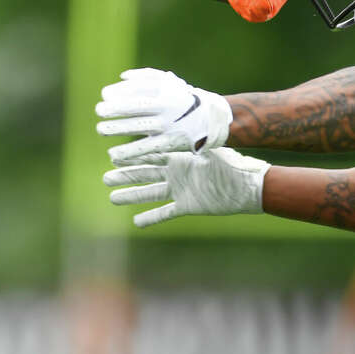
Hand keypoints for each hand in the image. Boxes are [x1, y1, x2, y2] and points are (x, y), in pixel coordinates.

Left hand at [96, 68, 232, 164]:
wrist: (213, 119)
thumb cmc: (183, 97)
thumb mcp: (169, 82)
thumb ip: (145, 77)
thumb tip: (122, 77)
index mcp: (166, 90)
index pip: (139, 89)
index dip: (120, 92)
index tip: (104, 96)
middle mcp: (167, 106)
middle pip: (137, 106)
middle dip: (116, 108)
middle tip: (99, 111)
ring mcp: (168, 125)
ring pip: (140, 126)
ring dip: (118, 129)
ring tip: (100, 130)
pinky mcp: (170, 142)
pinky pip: (147, 147)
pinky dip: (130, 151)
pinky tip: (114, 154)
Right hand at [103, 148, 269, 227]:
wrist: (250, 186)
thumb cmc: (233, 164)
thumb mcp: (211, 151)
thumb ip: (193, 144)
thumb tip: (180, 131)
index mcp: (178, 158)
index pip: (149, 156)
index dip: (131, 157)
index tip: (112, 157)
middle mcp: (176, 173)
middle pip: (144, 174)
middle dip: (124, 176)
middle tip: (105, 178)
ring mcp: (180, 190)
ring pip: (149, 193)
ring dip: (131, 196)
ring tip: (112, 198)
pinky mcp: (188, 206)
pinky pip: (165, 213)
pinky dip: (151, 218)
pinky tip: (136, 222)